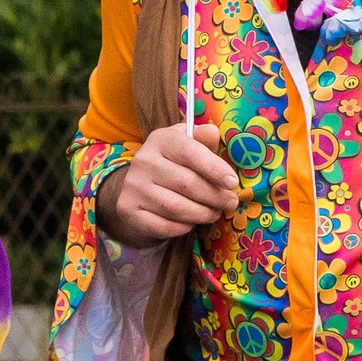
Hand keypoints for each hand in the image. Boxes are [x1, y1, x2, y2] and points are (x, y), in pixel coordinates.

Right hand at [99, 123, 239, 246]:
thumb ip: (203, 140)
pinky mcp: (128, 209)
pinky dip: (183, 227)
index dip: (214, 168)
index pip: (190, 152)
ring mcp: (133, 186)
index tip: (233, 183)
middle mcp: (143, 160)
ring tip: (215, 213)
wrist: (140, 188)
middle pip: (186, 183)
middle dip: (215, 196)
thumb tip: (213, 132)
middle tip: (230, 203)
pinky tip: (192, 222)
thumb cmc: (174, 164)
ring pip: (176, 207)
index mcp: (161, 140)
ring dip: (202, 214)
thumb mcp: (188, 146)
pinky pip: (163, 225)